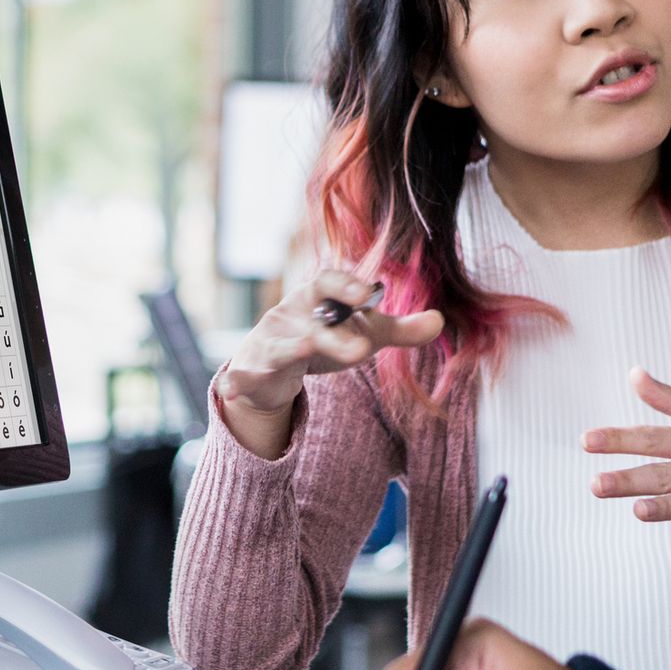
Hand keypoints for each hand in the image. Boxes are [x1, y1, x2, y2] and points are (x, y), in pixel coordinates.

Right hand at [217, 270, 442, 456]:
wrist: (271, 365)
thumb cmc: (320, 339)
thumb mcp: (361, 334)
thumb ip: (400, 330)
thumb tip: (439, 320)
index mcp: (315, 298)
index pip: (329, 282)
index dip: (347, 285)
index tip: (371, 293)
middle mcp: (289, 316)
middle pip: (314, 324)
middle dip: (334, 334)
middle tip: (365, 348)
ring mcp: (268, 343)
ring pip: (281, 348)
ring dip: (291, 351)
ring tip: (305, 350)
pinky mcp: (250, 371)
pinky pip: (241, 375)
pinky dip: (235, 381)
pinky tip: (231, 387)